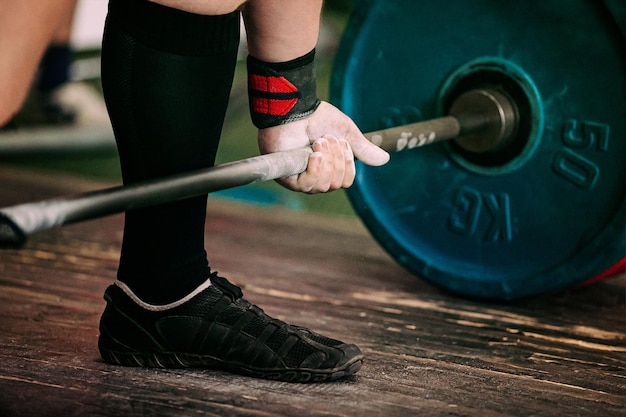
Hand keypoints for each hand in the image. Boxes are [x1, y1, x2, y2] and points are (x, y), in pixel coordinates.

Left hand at [258, 101, 389, 192]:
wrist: (296, 110)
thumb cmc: (317, 118)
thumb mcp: (346, 133)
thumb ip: (362, 149)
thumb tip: (384, 160)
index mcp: (329, 168)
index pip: (346, 182)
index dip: (347, 164)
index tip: (342, 143)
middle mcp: (315, 177)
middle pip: (335, 185)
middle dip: (336, 160)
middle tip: (327, 139)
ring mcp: (300, 178)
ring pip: (323, 186)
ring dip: (325, 162)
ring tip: (318, 142)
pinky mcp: (287, 177)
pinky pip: (306, 185)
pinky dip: (314, 169)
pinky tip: (314, 155)